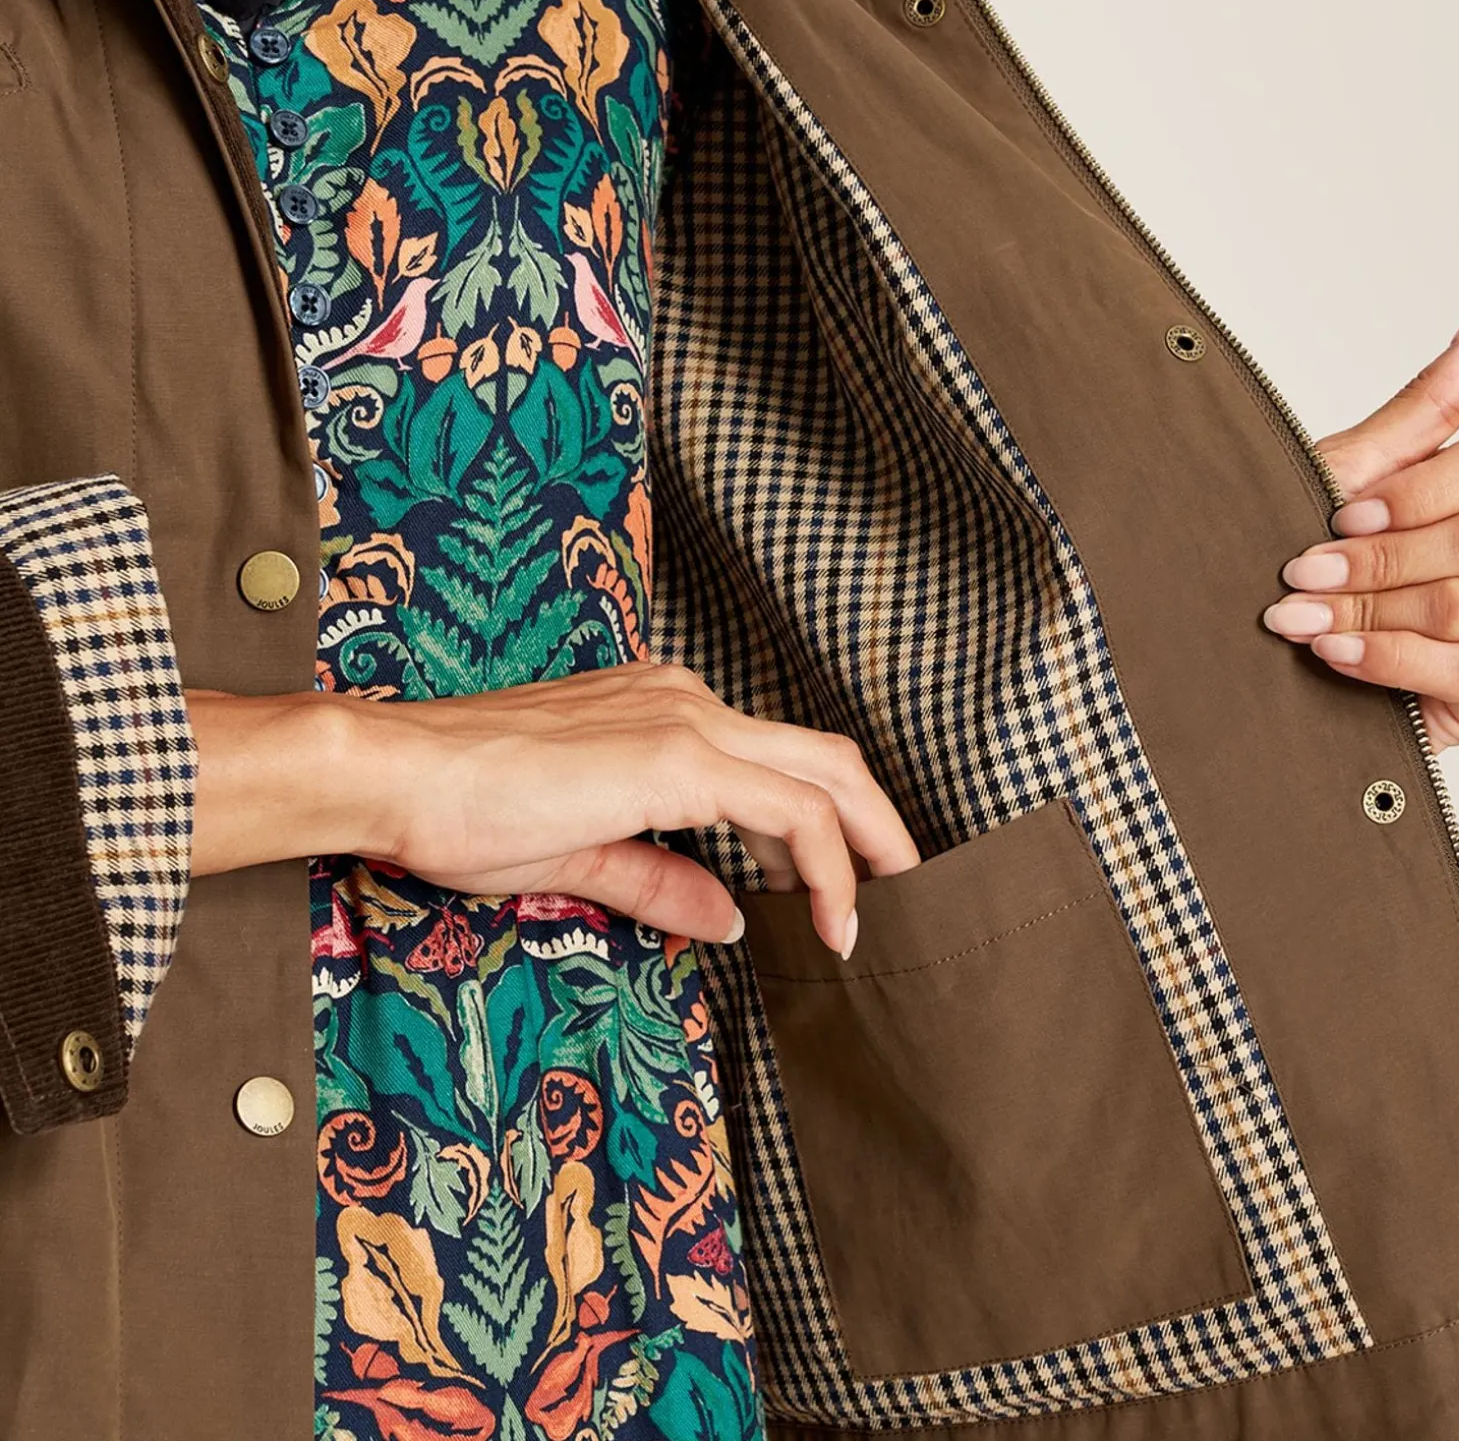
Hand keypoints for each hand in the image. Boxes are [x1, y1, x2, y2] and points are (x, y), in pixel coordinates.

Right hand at [186, 662, 920, 957]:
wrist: (398, 773)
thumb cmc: (461, 806)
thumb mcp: (579, 851)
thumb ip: (661, 877)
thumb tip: (727, 917)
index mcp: (661, 711)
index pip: (772, 758)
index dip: (822, 819)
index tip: (831, 885)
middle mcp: (684, 700)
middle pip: (822, 754)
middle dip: (874, 821)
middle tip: (901, 883)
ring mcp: (684, 721)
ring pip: (821, 773)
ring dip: (863, 843)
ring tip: (880, 907)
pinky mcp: (677, 757)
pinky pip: (788, 809)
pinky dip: (825, 863)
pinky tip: (828, 917)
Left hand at [1260, 301, 1458, 750]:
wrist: (1230, 654)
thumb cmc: (1285, 558)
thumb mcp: (1339, 474)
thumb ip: (1423, 406)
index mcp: (1449, 500)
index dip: (1421, 491)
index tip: (1341, 508)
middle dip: (1378, 558)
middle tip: (1302, 570)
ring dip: (1367, 609)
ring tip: (1298, 619)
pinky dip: (1389, 658)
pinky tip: (1332, 656)